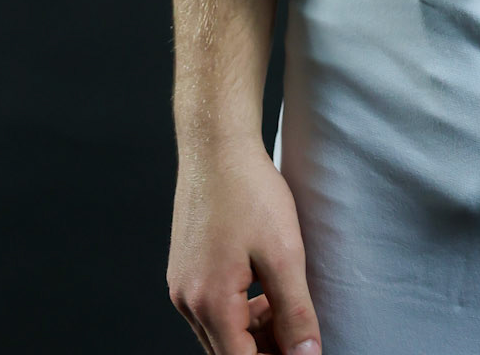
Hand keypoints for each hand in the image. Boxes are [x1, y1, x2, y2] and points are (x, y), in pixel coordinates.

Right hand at [167, 138, 319, 354]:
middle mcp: (188, 301)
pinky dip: (237, 313)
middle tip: (298, 340)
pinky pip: (209, 309)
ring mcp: (181, 285)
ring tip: (285, 313)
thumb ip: (295, 312)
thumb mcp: (284, 254)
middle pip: (226, 352)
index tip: (299, 353)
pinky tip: (262, 292)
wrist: (216, 146)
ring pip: (217, 333)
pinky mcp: (183, 270)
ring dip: (251, 335)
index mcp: (211, 302)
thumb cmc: (250, 192)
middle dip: (264, 351)